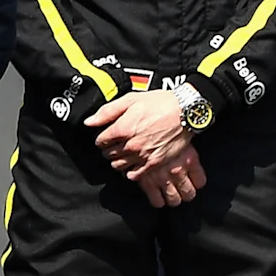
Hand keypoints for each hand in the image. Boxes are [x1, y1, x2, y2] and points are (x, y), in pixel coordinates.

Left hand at [88, 90, 202, 207]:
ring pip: (119, 165)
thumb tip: (89, 122)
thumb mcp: (130, 100)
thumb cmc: (159, 103)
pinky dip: (130, 172)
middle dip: (108, 149)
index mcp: (121, 129)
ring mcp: (142, 155)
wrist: (186, 111)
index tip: (106, 136)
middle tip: (114, 145)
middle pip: (109, 154)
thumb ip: (107, 112)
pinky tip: (131, 166)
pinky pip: (135, 175)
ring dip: (117, 161)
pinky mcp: (155, 163)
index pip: (101, 141)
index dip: (102, 138)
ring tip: (122, 155)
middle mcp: (130, 144)